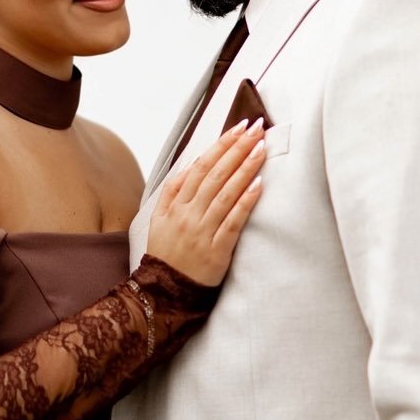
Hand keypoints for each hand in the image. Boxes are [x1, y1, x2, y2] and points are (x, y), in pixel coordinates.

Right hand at [145, 118, 265, 285]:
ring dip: (245, 168)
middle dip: (238, 149)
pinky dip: (245, 202)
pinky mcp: (218, 250)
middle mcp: (188, 214)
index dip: (221, 145)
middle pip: (216, 175)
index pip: (201, 166)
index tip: (239, 128)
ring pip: (226, 194)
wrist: (164, 291)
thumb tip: (193, 163)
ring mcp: (203, 231)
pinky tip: (258, 185)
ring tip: (261, 148)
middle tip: (256, 129)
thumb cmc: (166, 252)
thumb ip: (173, 189)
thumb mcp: (158, 218)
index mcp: (175, 204)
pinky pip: (233, 221)